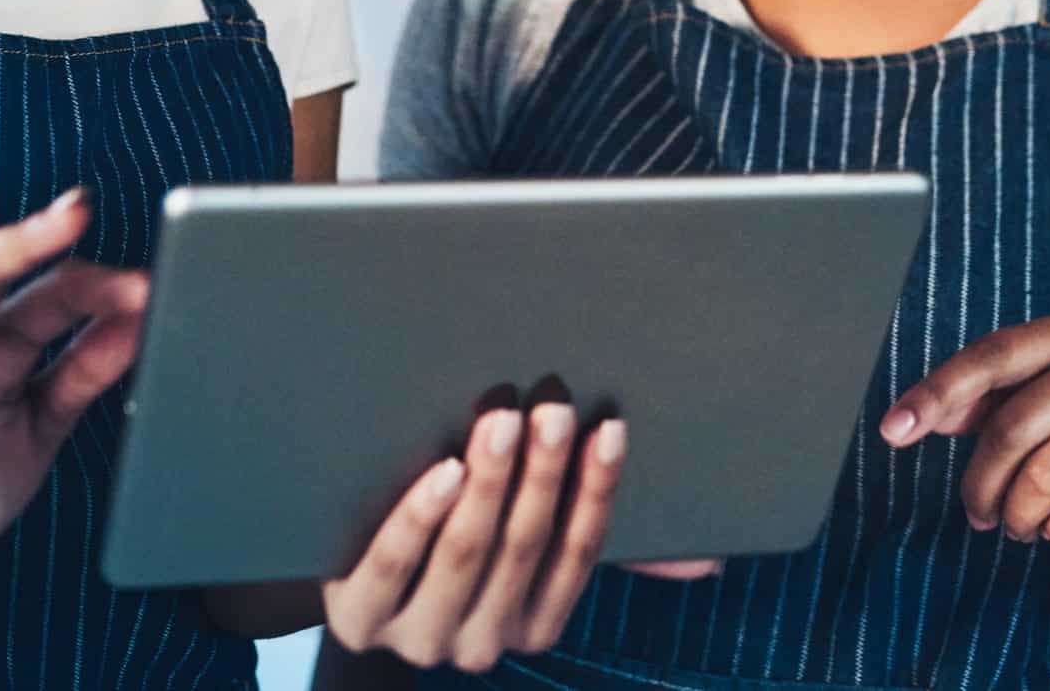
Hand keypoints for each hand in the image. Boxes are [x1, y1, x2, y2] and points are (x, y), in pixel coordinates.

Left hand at [323, 403, 640, 673]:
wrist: (341, 576)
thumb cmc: (453, 541)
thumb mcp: (523, 549)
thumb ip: (594, 537)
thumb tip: (708, 562)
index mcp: (532, 625)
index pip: (579, 554)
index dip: (597, 490)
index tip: (609, 427)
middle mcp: (481, 642)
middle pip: (523, 547)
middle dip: (542, 473)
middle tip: (552, 406)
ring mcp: (417, 635)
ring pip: (465, 554)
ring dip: (490, 483)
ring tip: (500, 418)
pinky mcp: (357, 619)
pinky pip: (393, 566)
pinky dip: (421, 517)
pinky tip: (442, 471)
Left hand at [880, 308, 1049, 546]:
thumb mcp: (1049, 404)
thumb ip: (988, 402)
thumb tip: (921, 417)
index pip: (990, 358)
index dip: (936, 394)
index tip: (892, 431)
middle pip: (1011, 428)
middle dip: (982, 484)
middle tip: (978, 515)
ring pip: (1045, 475)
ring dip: (1019, 515)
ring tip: (1018, 525)